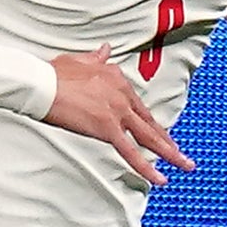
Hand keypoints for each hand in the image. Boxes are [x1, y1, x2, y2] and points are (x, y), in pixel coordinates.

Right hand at [43, 49, 193, 186]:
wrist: (41, 83)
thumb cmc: (54, 74)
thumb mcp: (80, 61)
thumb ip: (97, 58)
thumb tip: (106, 48)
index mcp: (117, 79)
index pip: (138, 106)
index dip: (150, 123)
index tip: (159, 133)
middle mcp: (122, 94)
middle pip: (149, 123)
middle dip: (168, 141)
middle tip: (182, 155)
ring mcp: (117, 112)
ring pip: (148, 137)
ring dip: (170, 153)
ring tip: (185, 165)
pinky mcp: (107, 129)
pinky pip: (131, 153)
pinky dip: (147, 167)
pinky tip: (160, 178)